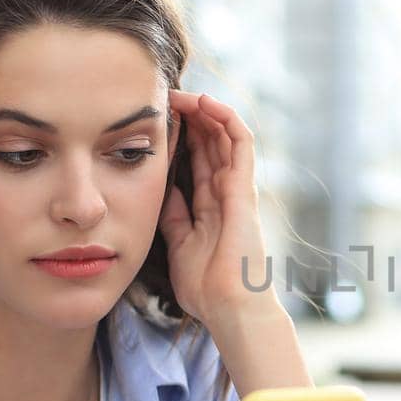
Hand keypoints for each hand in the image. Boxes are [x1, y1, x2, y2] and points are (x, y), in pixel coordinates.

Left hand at [160, 91, 275, 327]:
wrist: (229, 307)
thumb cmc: (206, 287)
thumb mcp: (178, 244)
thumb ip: (174, 216)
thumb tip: (162, 192)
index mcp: (211, 205)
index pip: (198, 159)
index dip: (181, 136)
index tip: (156, 120)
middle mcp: (227, 192)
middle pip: (212, 142)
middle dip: (190, 117)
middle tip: (164, 97)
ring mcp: (238, 189)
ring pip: (226, 136)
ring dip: (206, 111)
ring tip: (182, 93)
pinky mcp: (245, 188)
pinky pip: (241, 143)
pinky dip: (226, 119)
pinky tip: (206, 103)